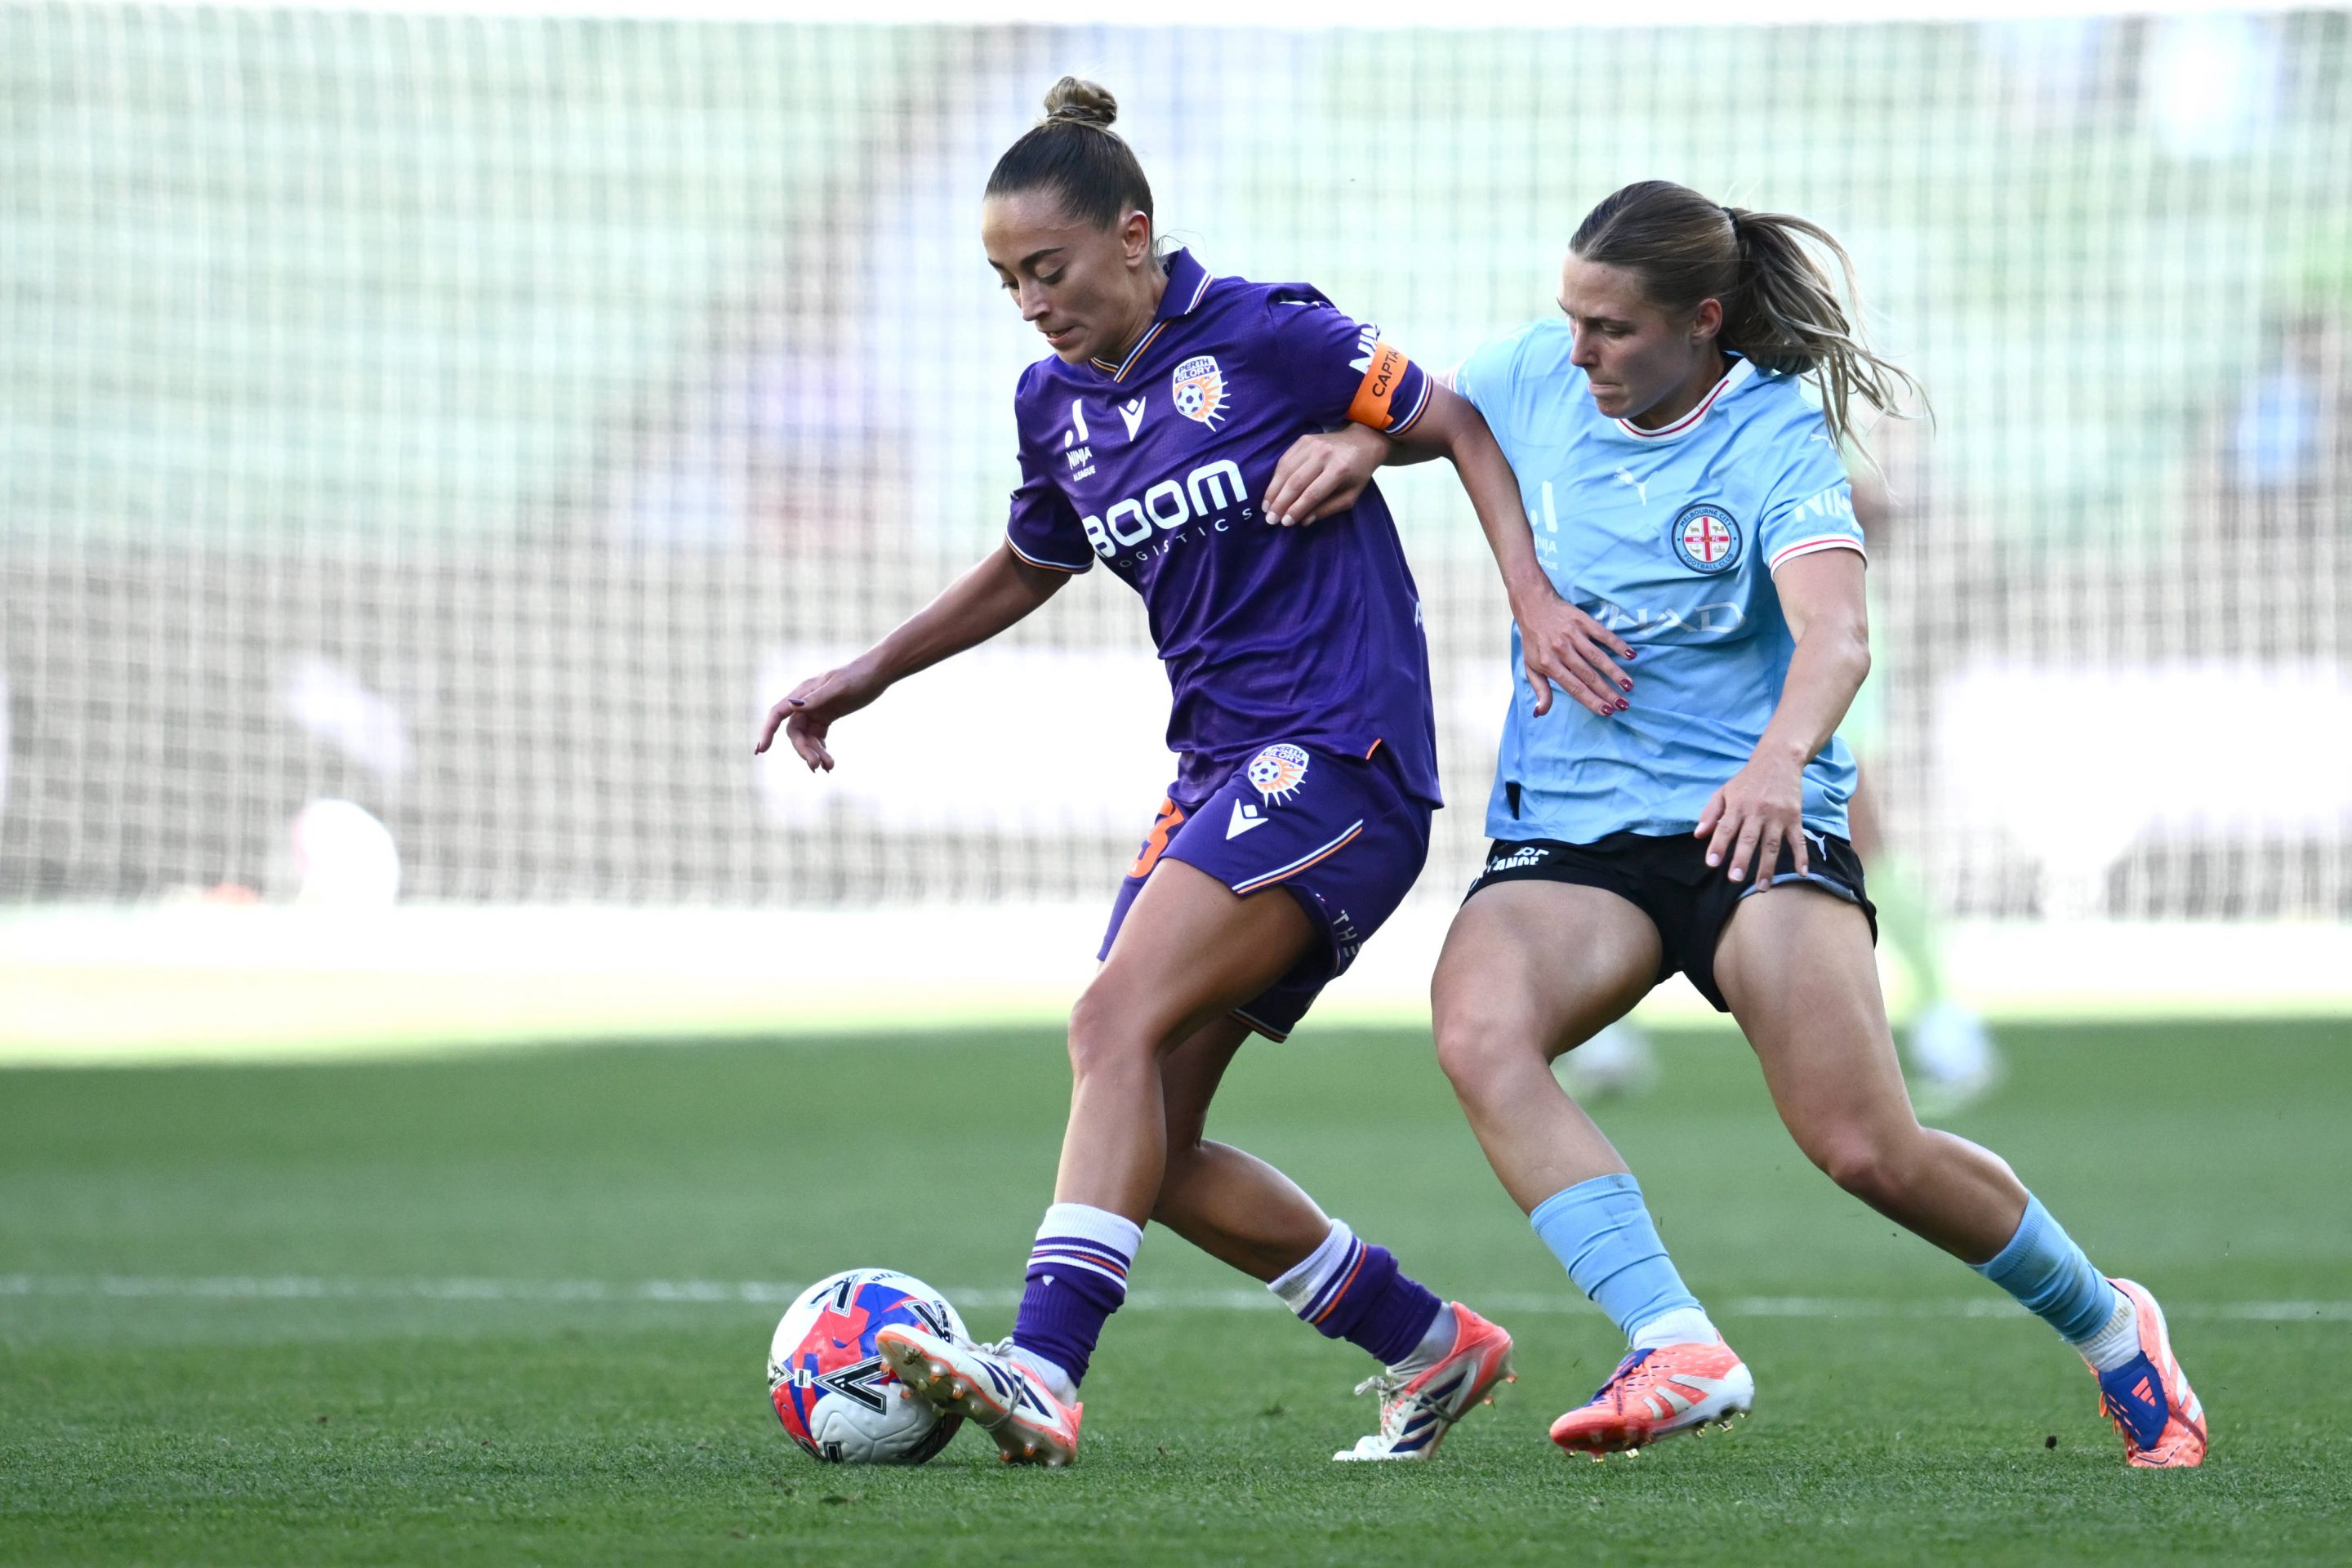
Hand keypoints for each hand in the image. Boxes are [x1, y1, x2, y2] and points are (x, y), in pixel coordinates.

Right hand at [754, 660, 885, 770]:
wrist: (877, 673)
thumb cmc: (858, 676)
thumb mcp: (839, 688)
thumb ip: (816, 698)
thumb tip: (791, 706)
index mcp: (803, 693)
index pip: (777, 713)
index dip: (767, 731)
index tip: (761, 750)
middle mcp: (806, 702)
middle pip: (795, 732)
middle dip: (803, 750)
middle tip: (816, 767)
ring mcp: (816, 710)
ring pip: (807, 738)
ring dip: (814, 754)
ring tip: (829, 767)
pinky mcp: (827, 717)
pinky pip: (817, 738)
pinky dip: (821, 750)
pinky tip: (830, 763)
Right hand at [1264, 425, 1389, 525]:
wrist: (1363, 442)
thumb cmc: (1358, 473)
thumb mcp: (1350, 496)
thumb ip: (1328, 509)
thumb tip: (1303, 521)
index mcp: (1339, 469)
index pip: (1312, 493)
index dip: (1296, 509)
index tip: (1285, 523)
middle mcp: (1323, 454)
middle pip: (1295, 482)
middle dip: (1280, 503)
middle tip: (1270, 519)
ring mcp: (1311, 444)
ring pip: (1286, 470)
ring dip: (1273, 491)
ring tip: (1266, 508)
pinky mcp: (1303, 439)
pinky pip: (1284, 460)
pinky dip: (1275, 477)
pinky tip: (1271, 492)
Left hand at [1513, 589, 1636, 717]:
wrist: (1533, 605)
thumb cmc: (1534, 641)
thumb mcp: (1531, 667)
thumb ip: (1540, 690)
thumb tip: (1541, 713)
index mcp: (1548, 664)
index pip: (1573, 687)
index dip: (1591, 700)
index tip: (1607, 711)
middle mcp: (1561, 650)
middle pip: (1588, 675)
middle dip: (1607, 692)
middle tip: (1623, 704)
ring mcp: (1572, 635)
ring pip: (1597, 657)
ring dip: (1615, 672)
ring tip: (1628, 685)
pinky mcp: (1582, 621)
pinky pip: (1603, 635)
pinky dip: (1617, 645)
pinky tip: (1630, 655)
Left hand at [1695, 748, 1808, 883]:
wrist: (1779, 760)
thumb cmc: (1747, 780)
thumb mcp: (1725, 791)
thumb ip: (1711, 813)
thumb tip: (1698, 835)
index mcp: (1738, 805)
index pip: (1726, 828)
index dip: (1718, 845)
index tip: (1712, 863)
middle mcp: (1757, 811)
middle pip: (1749, 838)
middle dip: (1742, 859)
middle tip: (1735, 879)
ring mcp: (1778, 816)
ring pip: (1772, 844)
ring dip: (1767, 866)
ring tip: (1762, 887)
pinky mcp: (1795, 817)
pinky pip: (1798, 839)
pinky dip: (1801, 856)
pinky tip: (1801, 873)